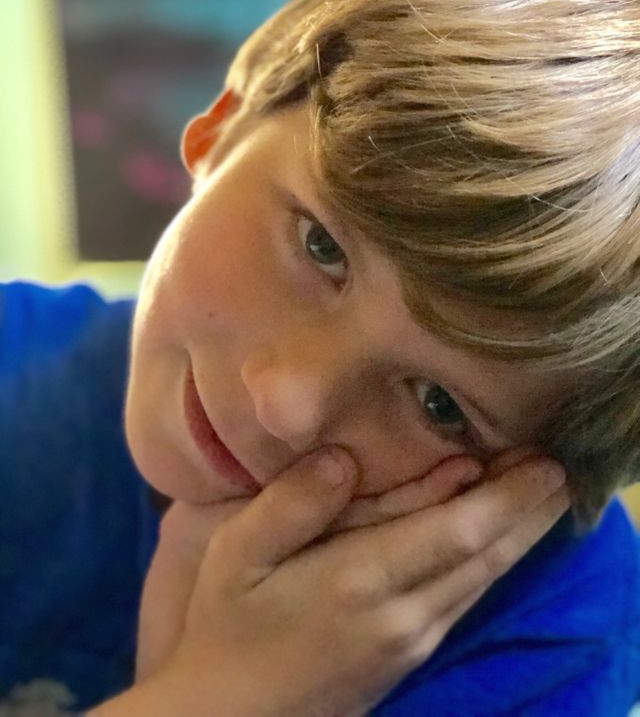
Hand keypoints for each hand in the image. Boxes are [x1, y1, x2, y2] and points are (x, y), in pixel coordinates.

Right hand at [105, 446, 567, 716]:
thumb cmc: (226, 625)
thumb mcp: (235, 554)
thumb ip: (292, 502)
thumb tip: (345, 457)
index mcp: (360, 580)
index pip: (456, 533)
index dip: (505, 496)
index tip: (539, 461)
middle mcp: (402, 614)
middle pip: (485, 557)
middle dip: (528, 511)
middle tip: (558, 470)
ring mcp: (411, 641)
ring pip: (482, 582)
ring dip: (519, 537)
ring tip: (545, 497)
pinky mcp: (409, 655)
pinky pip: (466, 600)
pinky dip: (493, 565)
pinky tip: (501, 545)